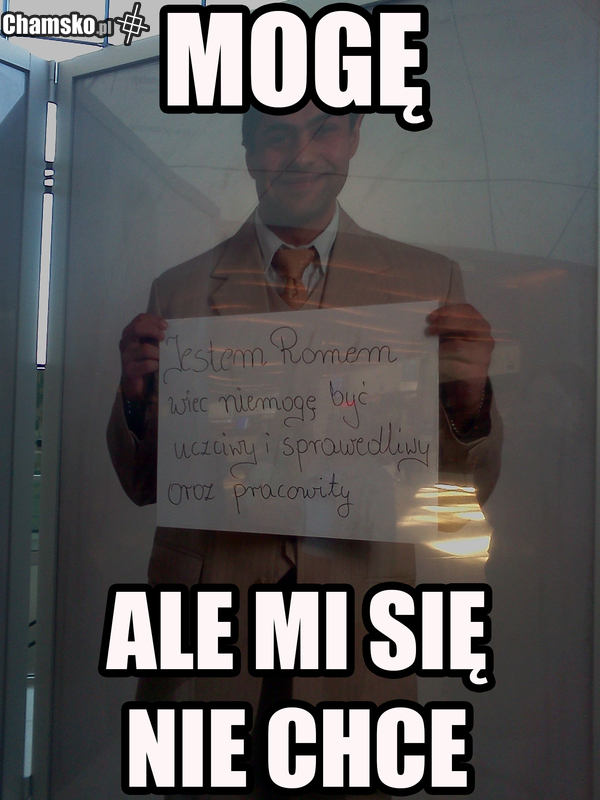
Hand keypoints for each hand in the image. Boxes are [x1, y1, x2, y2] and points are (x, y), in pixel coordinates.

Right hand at [119, 313, 166, 401]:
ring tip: (162, 357)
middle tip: (163, 338)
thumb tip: (169, 329)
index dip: (154, 320)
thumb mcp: (149, 344)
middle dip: (153, 330)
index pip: (140, 319)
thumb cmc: (144, 360)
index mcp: (130, 333)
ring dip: (158, 353)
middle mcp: (125, 342)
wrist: (134, 383)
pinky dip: (156, 365)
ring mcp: (126, 356)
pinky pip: (147, 364)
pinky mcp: (129, 370)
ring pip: (145, 349)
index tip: (166, 326)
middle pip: (137, 328)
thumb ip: (155, 336)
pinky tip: (158, 367)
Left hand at [425, 304, 493, 428]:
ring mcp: (483, 356)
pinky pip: (455, 366)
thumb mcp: (451, 339)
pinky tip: (437, 365)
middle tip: (427, 331)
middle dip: (444, 325)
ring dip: (440, 348)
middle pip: (465, 325)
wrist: (467, 383)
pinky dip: (443, 365)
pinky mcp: (477, 373)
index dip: (447, 311)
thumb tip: (426, 323)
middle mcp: (485, 338)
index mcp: (479, 325)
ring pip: (457, 347)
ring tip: (430, 351)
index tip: (430, 318)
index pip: (467, 310)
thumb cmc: (457, 355)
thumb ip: (444, 329)